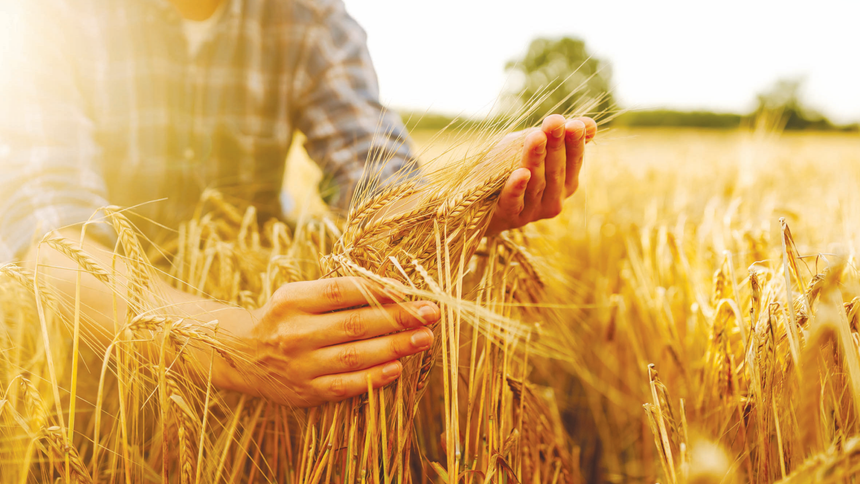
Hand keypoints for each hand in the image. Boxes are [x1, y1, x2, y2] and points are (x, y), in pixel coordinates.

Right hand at [219, 277, 438, 406]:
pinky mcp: (305, 392)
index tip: (410, 290)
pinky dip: (373, 378)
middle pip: (354, 324)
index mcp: (293, 300)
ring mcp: (300, 365)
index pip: (342, 291)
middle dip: (398, 318)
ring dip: (394, 347)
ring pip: (354, 356)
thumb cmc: (284, 318)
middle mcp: (294, 332)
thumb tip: (393, 289)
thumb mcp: (299, 295)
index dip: (378, 290)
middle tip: (430, 313)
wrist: (242, 356)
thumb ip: (338, 292)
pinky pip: (345, 385)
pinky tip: (398, 368)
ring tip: (424, 338)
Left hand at [486, 115, 596, 235]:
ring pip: (536, 183)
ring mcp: (533, 210)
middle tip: (554, 122)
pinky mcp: (510, 216)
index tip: (573, 123)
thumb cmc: (510, 168)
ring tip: (536, 137)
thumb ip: (558, 137)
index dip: (574, 142)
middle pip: (556, 171)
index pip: (574, 161)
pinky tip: (520, 173)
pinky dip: (518, 187)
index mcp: (565, 182)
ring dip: (536, 159)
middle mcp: (554, 198)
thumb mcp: (532, 148)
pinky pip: (515, 202)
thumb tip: (590, 124)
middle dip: (556, 145)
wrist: (479, 201)